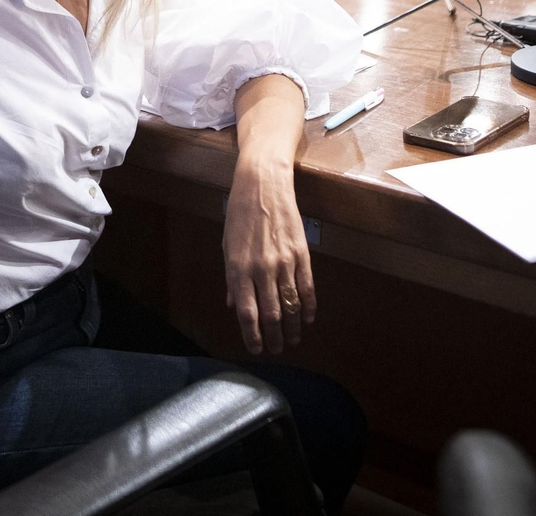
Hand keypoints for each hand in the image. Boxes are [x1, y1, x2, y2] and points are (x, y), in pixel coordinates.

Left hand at [223, 163, 314, 354]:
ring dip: (292, 327)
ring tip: (292, 340)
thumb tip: (234, 305)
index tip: (256, 348)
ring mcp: (283, 262)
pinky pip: (307, 288)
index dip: (252, 335)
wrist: (262, 185)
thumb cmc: (239, 214)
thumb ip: (232, 279)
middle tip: (276, 349)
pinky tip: (307, 318)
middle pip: (271, 314)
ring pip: (291, 305)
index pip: (247, 313)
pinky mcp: (301, 254)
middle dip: (274, 337)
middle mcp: (261, 269)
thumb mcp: (226, 245)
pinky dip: (308, 307)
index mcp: (238, 268)